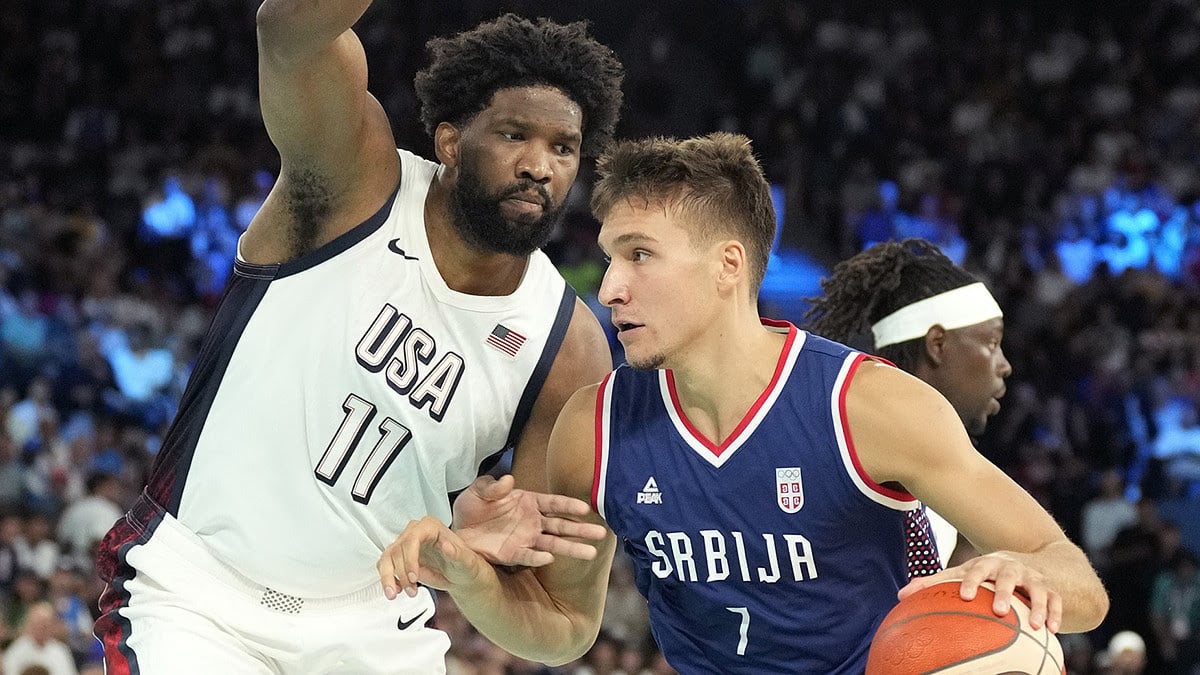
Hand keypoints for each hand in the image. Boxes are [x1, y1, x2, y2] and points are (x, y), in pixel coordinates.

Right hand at [378, 516, 488, 599]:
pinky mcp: (400, 558)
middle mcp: (416, 533)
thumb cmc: (465, 566)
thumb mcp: (467, 561)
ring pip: (386, 558)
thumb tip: (446, 546)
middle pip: (397, 549)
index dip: (410, 558)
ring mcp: (406, 545)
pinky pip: (385, 566)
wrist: (461, 577)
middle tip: (411, 589)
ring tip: (396, 594)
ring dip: (389, 578)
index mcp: (431, 527)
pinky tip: (395, 591)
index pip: (413, 538)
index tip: (413, 577)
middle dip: (401, 573)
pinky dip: (387, 580)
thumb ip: (457, 553)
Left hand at [452, 474, 605, 566]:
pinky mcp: (512, 554)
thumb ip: (493, 486)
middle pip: (561, 525)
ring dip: (570, 547)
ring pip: (553, 543)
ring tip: (591, 552)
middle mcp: (532, 521)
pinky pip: (528, 556)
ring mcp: (525, 539)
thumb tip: (509, 481)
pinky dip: (538, 557)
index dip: (569, 505)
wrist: (456, 530)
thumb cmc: (472, 506)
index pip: (554, 503)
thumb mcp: (478, 490)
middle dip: (581, 529)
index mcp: (528, 502)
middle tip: (602, 534)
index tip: (586, 508)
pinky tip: (549, 558)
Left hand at [897, 551, 1061, 632]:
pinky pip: (1057, 601)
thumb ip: (936, 583)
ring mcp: (1034, 578)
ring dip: (1038, 606)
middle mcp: (1011, 568)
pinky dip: (1056, 614)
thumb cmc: (988, 573)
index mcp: (987, 564)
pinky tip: (1053, 631)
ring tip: (1036, 626)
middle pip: (1008, 577)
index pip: (975, 569)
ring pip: (1038, 590)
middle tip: (998, 610)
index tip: (963, 595)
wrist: (1036, 562)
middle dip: (1003, 592)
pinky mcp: (1053, 589)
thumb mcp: (965, 573)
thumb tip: (900, 595)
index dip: (969, 580)